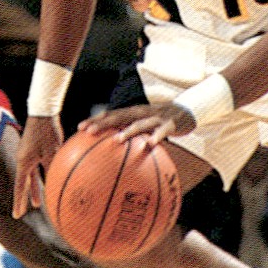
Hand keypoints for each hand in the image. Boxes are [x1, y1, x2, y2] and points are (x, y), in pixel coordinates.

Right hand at [12, 115, 63, 217]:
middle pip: (24, 183)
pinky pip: (35, 168)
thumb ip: (52, 169)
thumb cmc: (48, 131)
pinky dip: (40, 177)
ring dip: (34, 189)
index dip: (19, 202)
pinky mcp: (33, 149)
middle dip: (24, 198)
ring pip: (31, 176)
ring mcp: (27, 154)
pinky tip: (46, 181)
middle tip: (22, 213)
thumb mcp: (52, 152)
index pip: (20, 187)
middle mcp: (23, 160)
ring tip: (37, 203)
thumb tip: (57, 185)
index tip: (17, 215)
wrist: (43, 112)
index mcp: (24, 162)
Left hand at [79, 102, 196, 145]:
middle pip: (119, 116)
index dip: (95, 120)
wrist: (188, 110)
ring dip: (127, 131)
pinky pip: (162, 131)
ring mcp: (155, 117)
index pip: (110, 115)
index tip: (80, 128)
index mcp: (133, 113)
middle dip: (103, 123)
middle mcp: (141, 113)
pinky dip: (156, 137)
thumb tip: (115, 156)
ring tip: (116, 140)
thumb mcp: (145, 127)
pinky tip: (151, 145)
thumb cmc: (161, 123)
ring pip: (139, 123)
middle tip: (89, 132)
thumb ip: (132, 138)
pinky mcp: (170, 124)